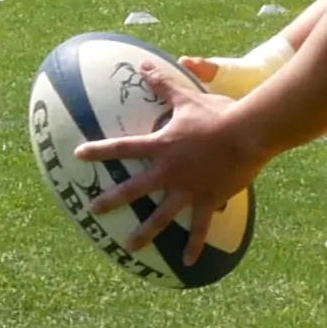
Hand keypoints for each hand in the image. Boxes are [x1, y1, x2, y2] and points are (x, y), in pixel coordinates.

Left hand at [71, 59, 269, 265]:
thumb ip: (162, 84)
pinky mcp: (207, 200)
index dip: (99, 151)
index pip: (123, 148)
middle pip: (134, 190)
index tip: (78, 155)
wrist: (248, 134)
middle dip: (111, 201)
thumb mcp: (187, 98)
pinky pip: (198, 228)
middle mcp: (169, 171)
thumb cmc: (219, 114)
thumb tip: (144, 63)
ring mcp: (187, 189)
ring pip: (160, 216)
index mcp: (161, 146)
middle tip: (92, 211)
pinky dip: (193, 245)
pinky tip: (186, 264)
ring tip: (129, 248)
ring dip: (144, 233)